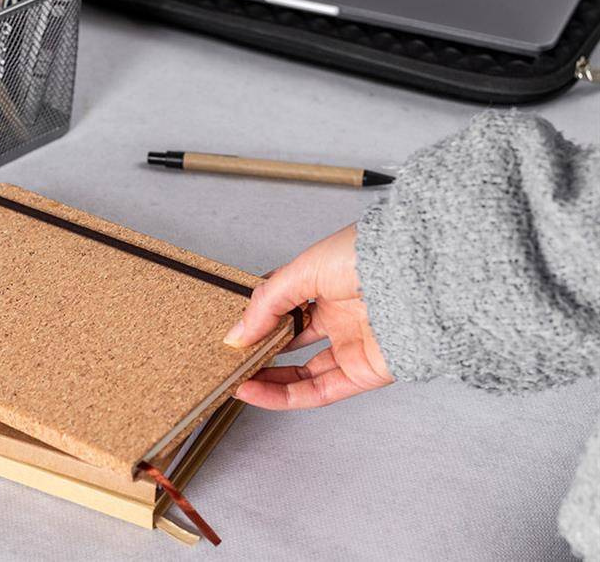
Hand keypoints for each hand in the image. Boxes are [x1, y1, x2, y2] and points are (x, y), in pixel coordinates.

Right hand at [224, 224, 392, 408]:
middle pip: (291, 339)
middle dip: (260, 349)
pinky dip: (285, 395)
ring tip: (236, 378)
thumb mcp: (304, 270)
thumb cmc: (372, 256)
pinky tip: (256, 391)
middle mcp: (341, 314)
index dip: (257, 316)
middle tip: (230, 357)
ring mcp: (353, 344)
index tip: (232, 328)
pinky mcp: (365, 373)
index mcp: (329, 282)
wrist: (420, 277)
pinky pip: (319, 391)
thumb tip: (237, 334)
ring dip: (267, 377)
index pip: (284, 303)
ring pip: (302, 371)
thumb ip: (267, 303)